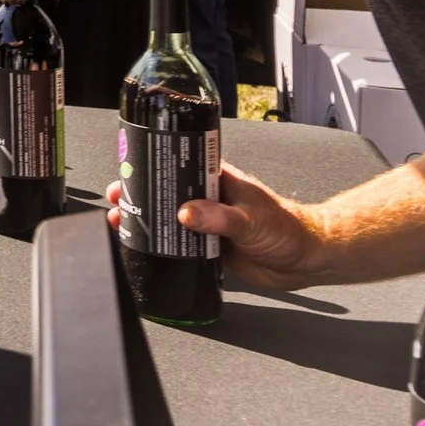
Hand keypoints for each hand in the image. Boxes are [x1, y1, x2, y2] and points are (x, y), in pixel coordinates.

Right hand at [103, 161, 330, 289]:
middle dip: (139, 194)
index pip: (178, 164)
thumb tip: (186, 213)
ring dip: (146, 220)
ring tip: (123, 221)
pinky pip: (179, 244)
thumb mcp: (250, 220)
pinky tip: (145, 246)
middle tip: (118, 197)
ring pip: (169, 218)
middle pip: (166, 191)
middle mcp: (208, 198)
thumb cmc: (288, 230)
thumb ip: (219, 217)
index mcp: (217, 179)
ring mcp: (207, 223)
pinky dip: (161, 244)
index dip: (151, 165)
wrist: (306, 261)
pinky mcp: (209, 247)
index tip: (129, 169)